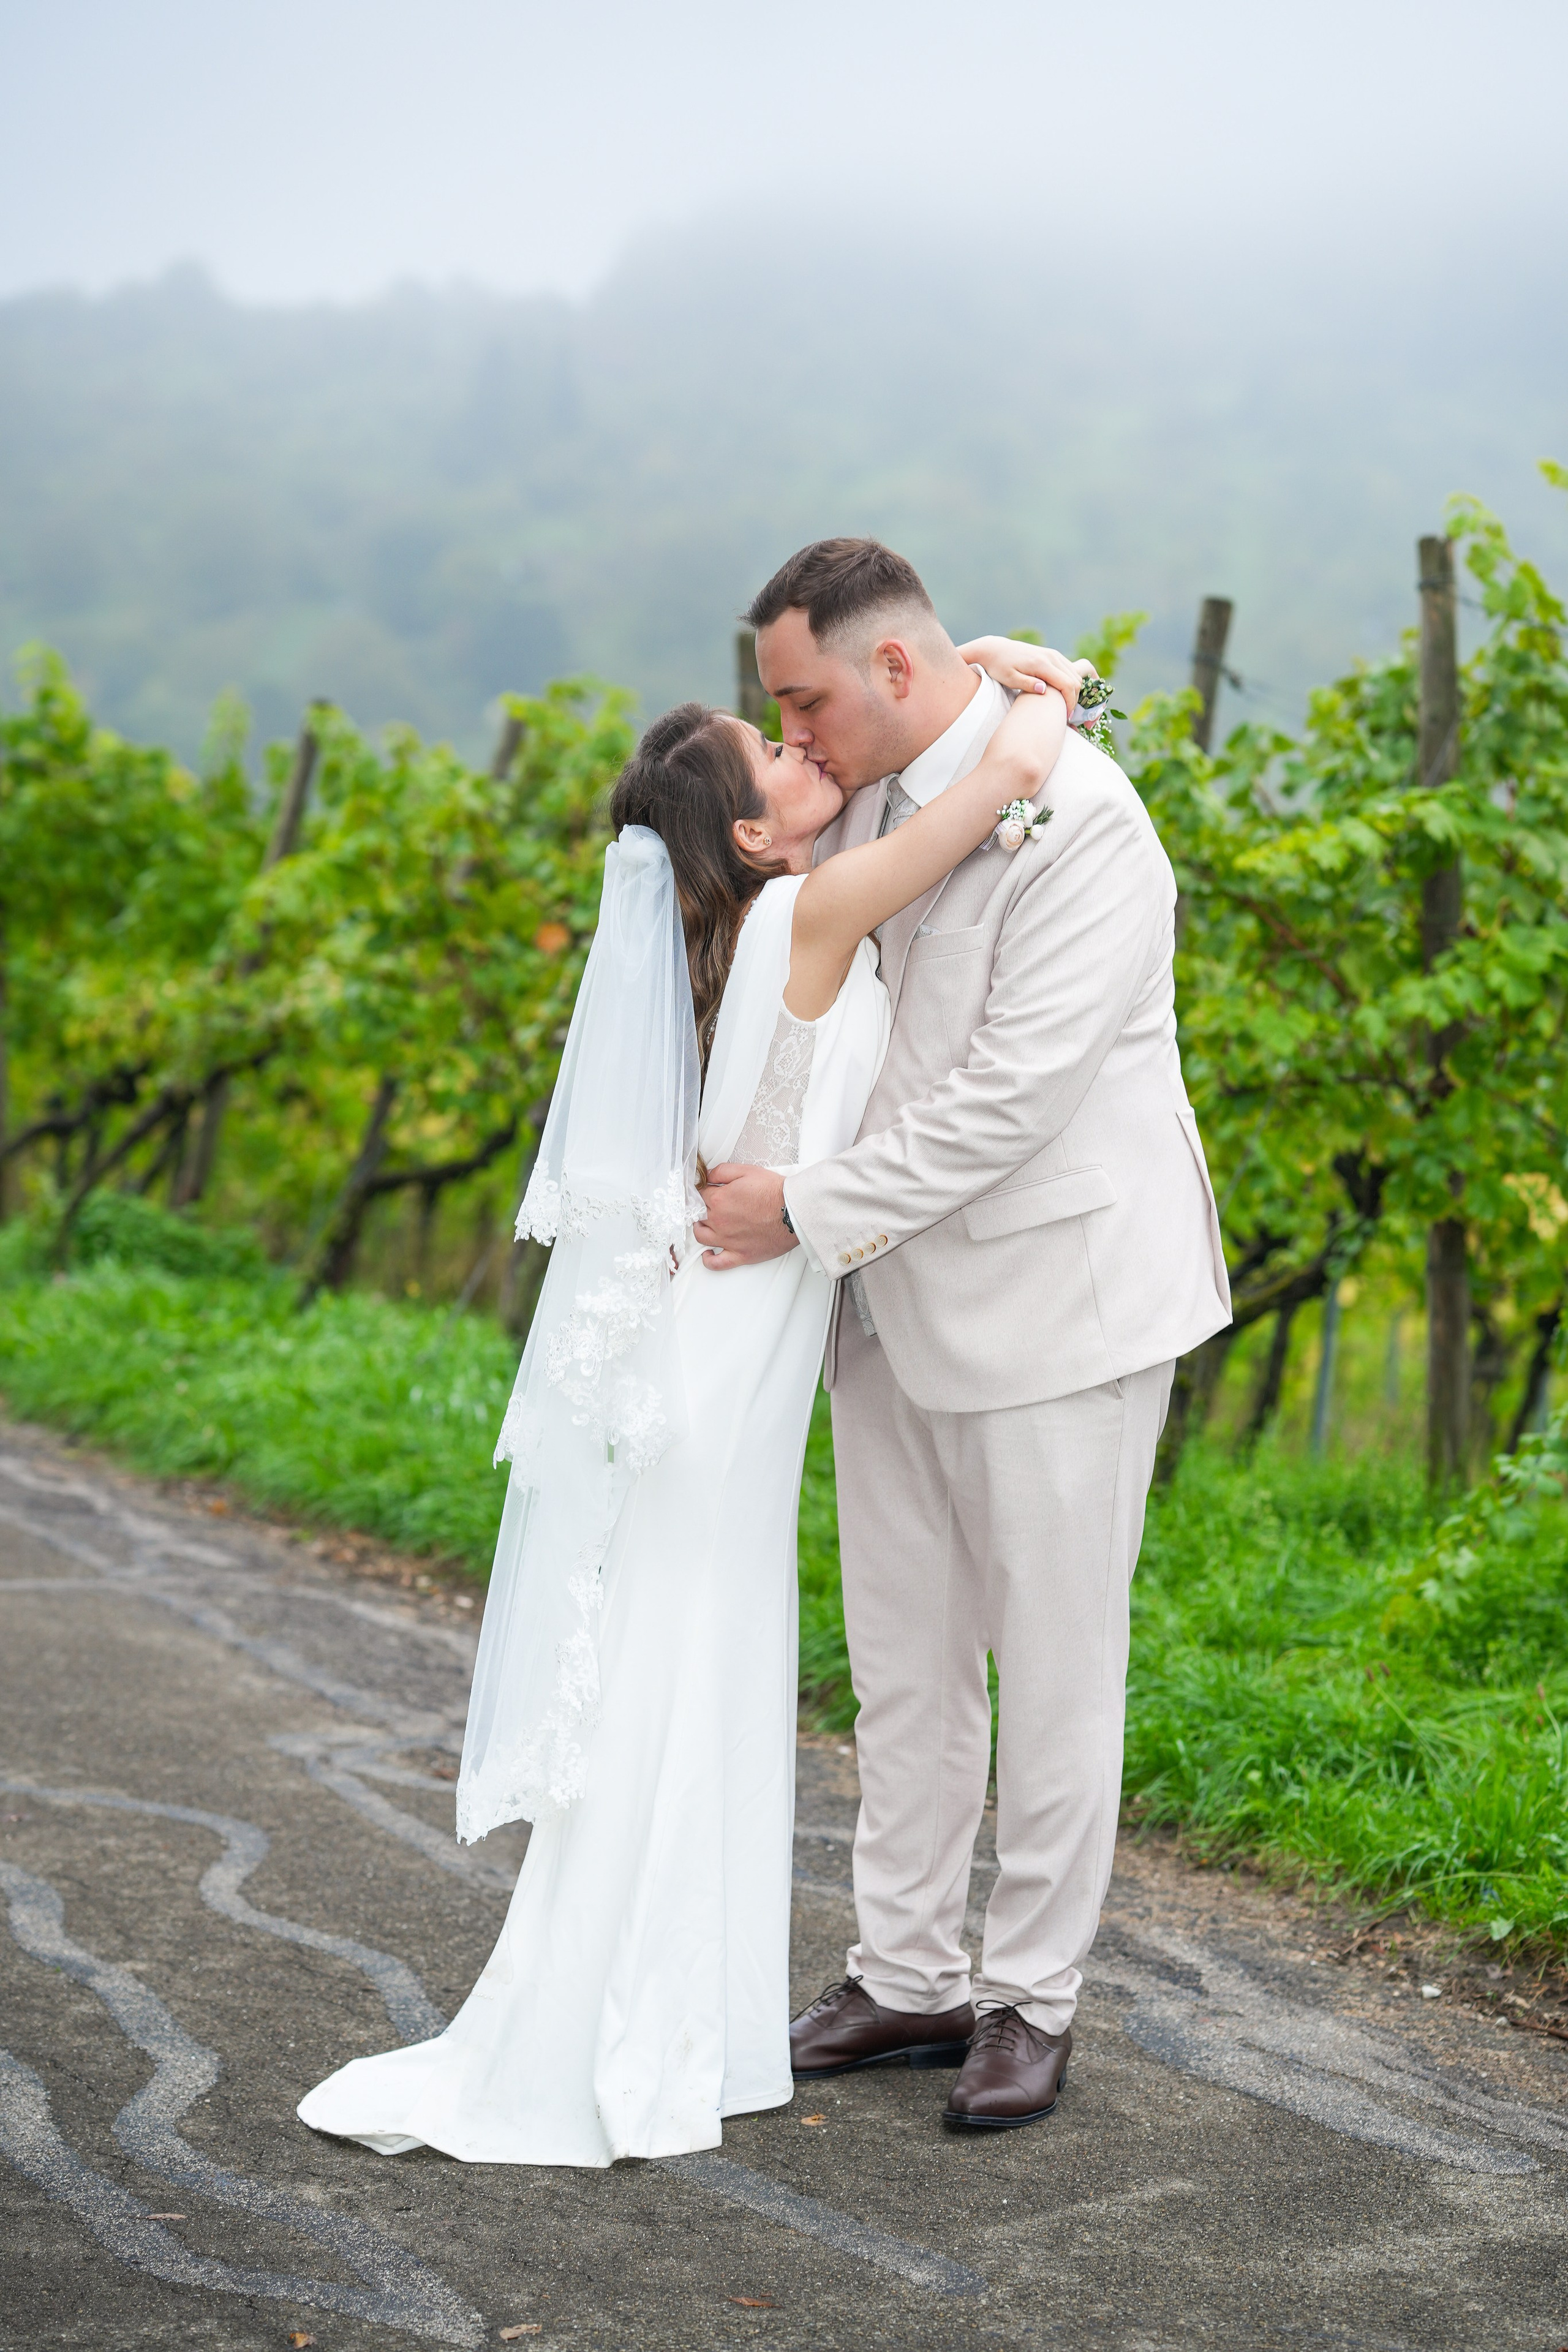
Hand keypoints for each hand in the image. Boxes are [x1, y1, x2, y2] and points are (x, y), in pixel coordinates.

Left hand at [693, 1164, 796, 1269]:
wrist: (794, 1211)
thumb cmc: (774, 1192)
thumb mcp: (746, 1171)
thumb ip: (722, 1171)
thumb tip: (707, 1175)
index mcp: (719, 1200)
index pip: (700, 1195)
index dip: (704, 1190)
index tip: (708, 1190)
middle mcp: (719, 1221)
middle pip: (699, 1214)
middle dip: (702, 1207)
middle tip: (711, 1204)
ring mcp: (728, 1240)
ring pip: (701, 1236)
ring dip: (700, 1228)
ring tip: (706, 1224)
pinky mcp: (739, 1255)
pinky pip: (716, 1263)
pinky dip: (708, 1259)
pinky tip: (708, 1253)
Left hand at [958, 636, 1097, 711]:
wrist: (996, 650)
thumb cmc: (999, 667)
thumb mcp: (1009, 679)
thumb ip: (1026, 684)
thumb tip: (1043, 690)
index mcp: (1041, 664)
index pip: (1067, 684)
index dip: (1070, 702)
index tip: (1065, 717)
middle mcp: (1051, 656)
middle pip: (1075, 680)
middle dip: (1075, 699)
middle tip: (1065, 715)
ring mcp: (1053, 654)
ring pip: (1075, 675)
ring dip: (1074, 692)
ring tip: (1063, 707)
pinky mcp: (1053, 655)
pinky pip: (1070, 670)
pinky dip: (1070, 683)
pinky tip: (1061, 696)